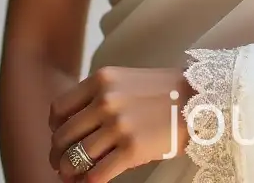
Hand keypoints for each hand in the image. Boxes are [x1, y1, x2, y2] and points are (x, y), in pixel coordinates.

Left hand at [49, 65, 194, 179]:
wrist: (198, 99)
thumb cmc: (161, 91)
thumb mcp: (125, 80)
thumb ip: (99, 95)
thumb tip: (71, 126)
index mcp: (101, 79)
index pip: (58, 109)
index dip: (55, 128)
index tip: (62, 137)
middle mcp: (105, 100)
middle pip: (62, 137)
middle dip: (58, 154)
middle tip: (62, 163)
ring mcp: (118, 125)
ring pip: (74, 159)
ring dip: (69, 172)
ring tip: (74, 175)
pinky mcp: (131, 149)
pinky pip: (95, 176)